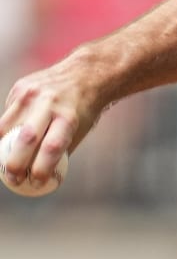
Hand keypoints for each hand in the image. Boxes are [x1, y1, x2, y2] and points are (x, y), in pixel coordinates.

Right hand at [1, 56, 103, 186]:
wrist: (85, 74)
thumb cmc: (82, 109)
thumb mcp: (79, 129)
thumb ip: (60, 150)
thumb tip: (44, 178)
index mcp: (68, 117)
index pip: (52, 148)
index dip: (41, 169)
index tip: (35, 183)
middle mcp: (49, 104)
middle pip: (25, 138)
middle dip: (15, 163)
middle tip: (13, 178)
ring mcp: (31, 94)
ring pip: (7, 127)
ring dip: (2, 149)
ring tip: (5, 163)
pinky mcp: (20, 88)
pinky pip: (7, 115)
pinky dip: (6, 130)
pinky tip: (8, 139)